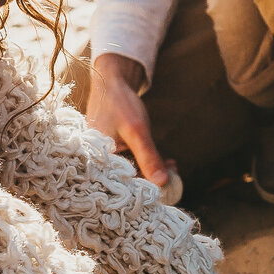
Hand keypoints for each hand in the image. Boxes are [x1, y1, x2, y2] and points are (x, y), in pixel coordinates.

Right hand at [85, 52, 170, 186]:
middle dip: (153, 181)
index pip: (124, 186)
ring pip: (133, 172)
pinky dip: (148, 163)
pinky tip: (167, 162)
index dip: (147, 190)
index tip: (168, 190)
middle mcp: (100, 163)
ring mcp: (108, 157)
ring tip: (173, 168)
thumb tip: (163, 183)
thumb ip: (148, 156)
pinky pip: (133, 163)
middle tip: (175, 177)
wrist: (112, 82)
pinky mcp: (115, 151)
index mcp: (98, 162)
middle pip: (129, 181)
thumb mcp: (137, 131)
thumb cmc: (120, 104)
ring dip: (153, 172)